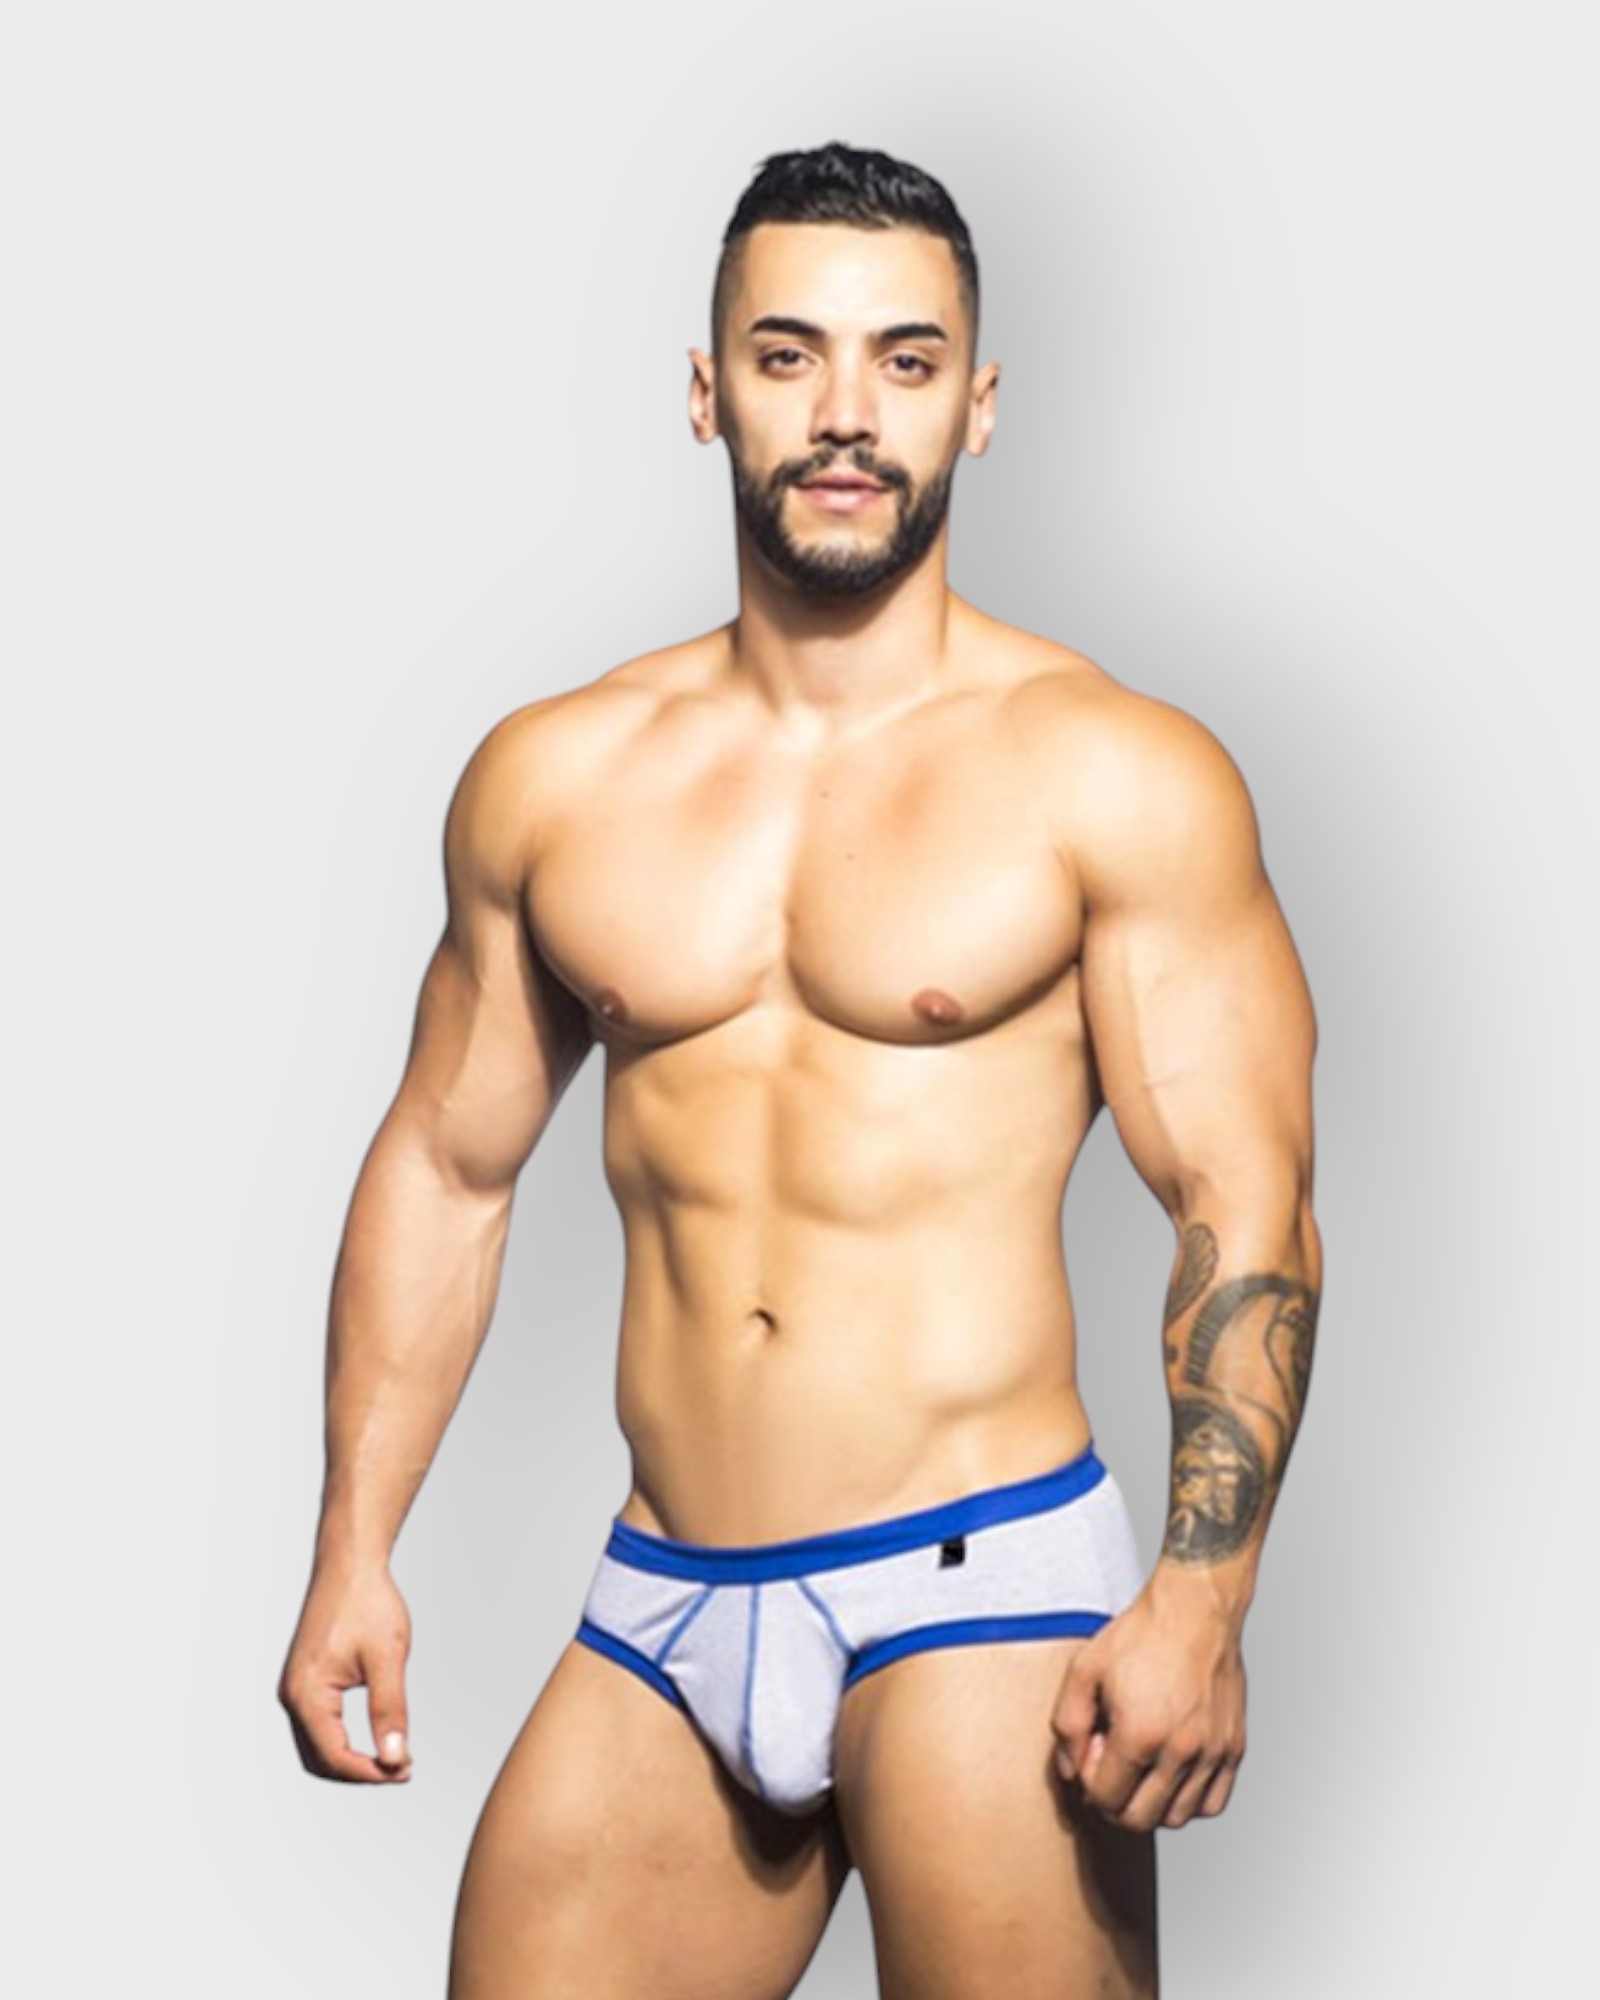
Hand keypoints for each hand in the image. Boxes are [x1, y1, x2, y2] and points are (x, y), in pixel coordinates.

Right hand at [278, 1561, 413, 1782]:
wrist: (349, 1565)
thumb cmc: (368, 1602)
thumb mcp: (387, 1658)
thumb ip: (390, 1710)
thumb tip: (395, 1758)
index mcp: (307, 1693)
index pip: (334, 1757)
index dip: (371, 1773)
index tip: (405, 1771)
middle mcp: (292, 1695)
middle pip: (320, 1760)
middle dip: (359, 1771)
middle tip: (401, 1768)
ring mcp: (294, 1688)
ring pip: (316, 1747)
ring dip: (350, 1760)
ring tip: (391, 1755)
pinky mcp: (304, 1681)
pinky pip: (317, 1727)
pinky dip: (342, 1741)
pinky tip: (373, 1735)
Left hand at [1050, 1574, 1246, 1830]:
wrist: (1195, 1609)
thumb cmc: (1143, 1635)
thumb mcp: (1084, 1670)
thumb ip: (1068, 1725)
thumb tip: (1071, 1770)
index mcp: (1140, 1734)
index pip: (1106, 1799)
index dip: (1089, 1785)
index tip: (1092, 1755)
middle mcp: (1180, 1751)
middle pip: (1140, 1818)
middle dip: (1114, 1804)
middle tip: (1111, 1769)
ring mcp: (1211, 1753)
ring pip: (1177, 1817)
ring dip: (1151, 1805)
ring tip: (1141, 1767)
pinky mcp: (1233, 1748)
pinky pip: (1212, 1803)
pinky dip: (1189, 1801)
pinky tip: (1171, 1773)